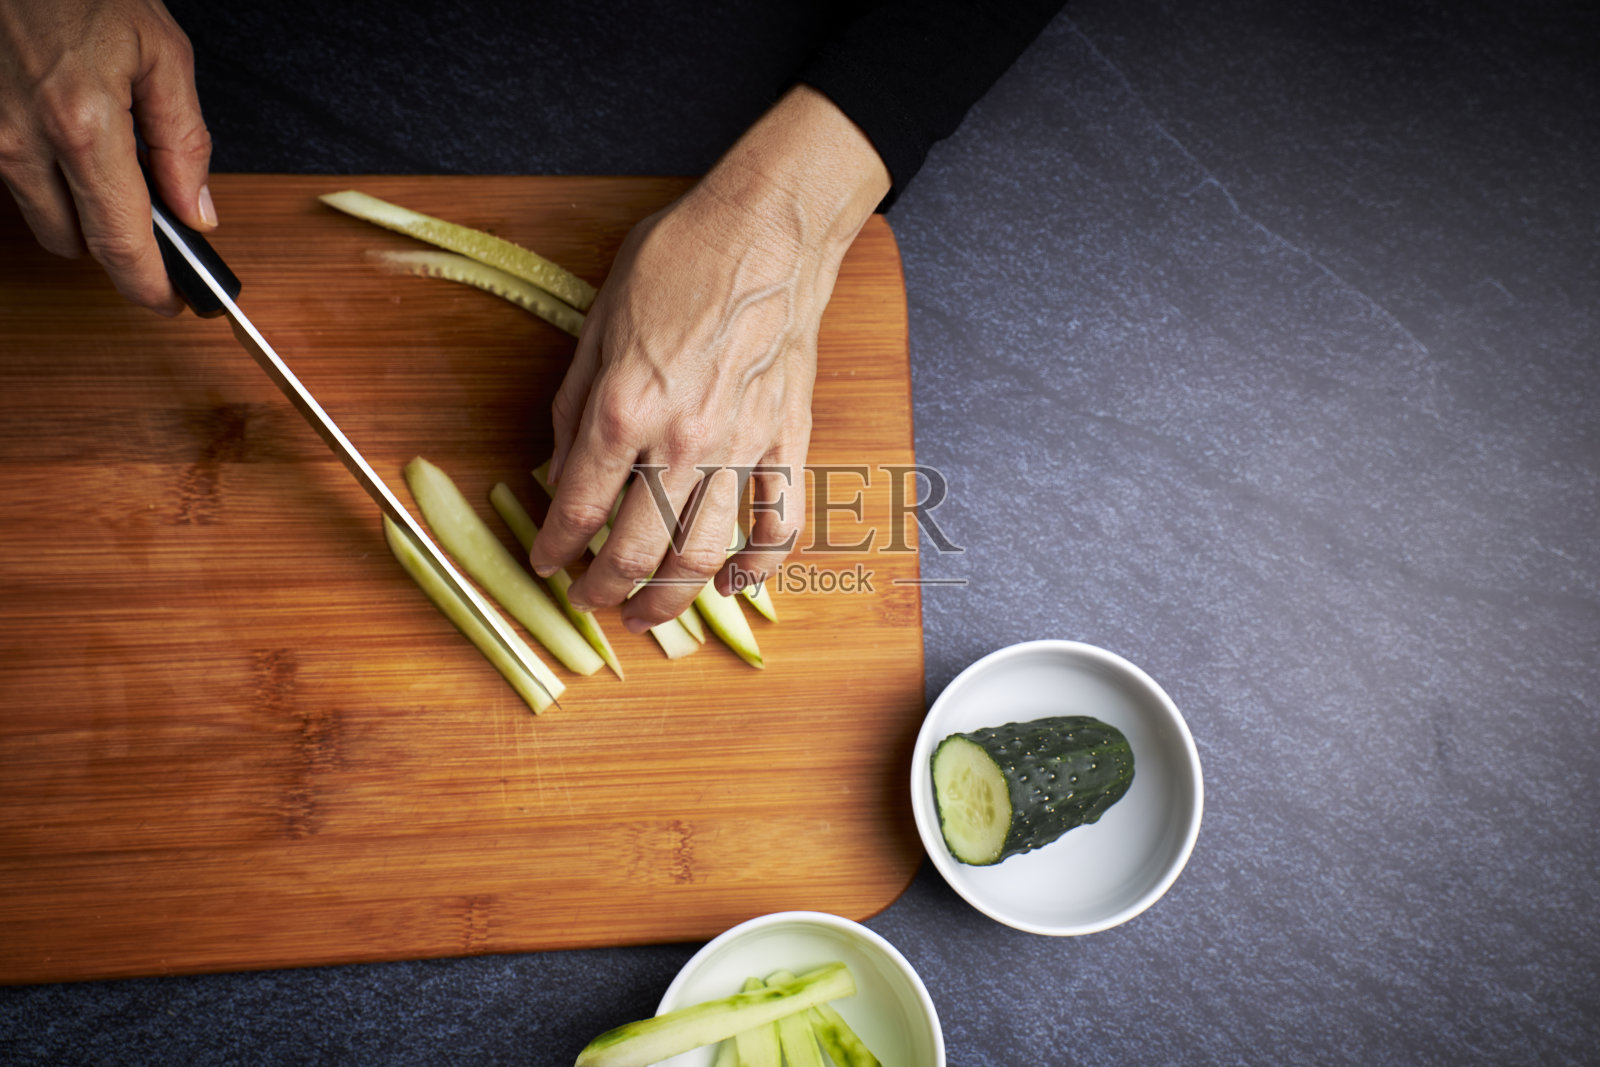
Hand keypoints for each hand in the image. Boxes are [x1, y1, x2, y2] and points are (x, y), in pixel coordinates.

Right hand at [0, 0, 213, 313]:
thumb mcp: (162, 53)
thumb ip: (185, 141)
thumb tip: (197, 213)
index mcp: (82, 125)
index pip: (120, 244)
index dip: (150, 287)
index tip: (174, 302)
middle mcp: (24, 140)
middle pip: (76, 245)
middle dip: (120, 251)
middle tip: (159, 235)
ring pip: (43, 217)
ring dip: (83, 212)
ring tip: (116, 170)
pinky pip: (17, 182)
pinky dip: (52, 180)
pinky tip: (77, 145)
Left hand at [530, 84, 890, 631]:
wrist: (767, 231)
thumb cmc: (679, 262)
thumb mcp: (598, 323)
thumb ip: (575, 406)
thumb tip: (558, 468)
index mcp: (624, 408)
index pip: (576, 508)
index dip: (554, 549)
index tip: (546, 565)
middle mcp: (681, 441)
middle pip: (635, 550)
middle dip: (603, 590)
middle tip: (590, 601)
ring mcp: (742, 448)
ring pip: (703, 555)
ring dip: (669, 599)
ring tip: (647, 614)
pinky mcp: (788, 442)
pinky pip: (777, 524)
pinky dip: (757, 568)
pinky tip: (731, 583)